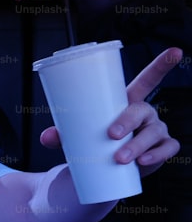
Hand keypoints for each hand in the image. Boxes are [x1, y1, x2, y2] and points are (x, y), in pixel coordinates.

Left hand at [40, 47, 182, 176]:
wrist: (101, 170)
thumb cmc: (92, 143)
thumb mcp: (75, 136)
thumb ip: (60, 135)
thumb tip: (46, 136)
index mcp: (127, 102)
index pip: (147, 80)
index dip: (161, 65)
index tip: (175, 51)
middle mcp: (145, 114)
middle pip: (143, 110)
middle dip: (129, 121)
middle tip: (112, 135)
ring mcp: (155, 131)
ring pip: (154, 133)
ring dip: (138, 144)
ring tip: (121, 158)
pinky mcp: (160, 150)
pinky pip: (167, 149)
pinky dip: (157, 155)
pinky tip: (143, 161)